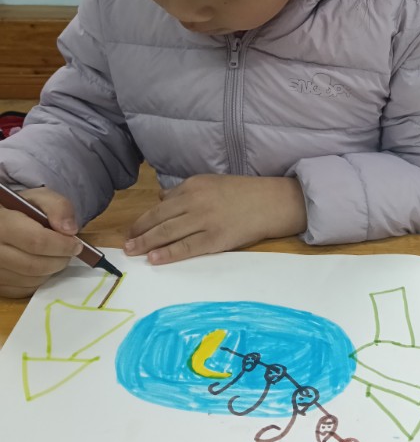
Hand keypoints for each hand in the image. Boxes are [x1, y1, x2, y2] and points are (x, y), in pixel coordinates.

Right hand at [0, 188, 81, 297]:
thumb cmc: (23, 209)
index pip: (36, 241)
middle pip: (33, 265)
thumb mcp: (40, 198)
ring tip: (57, 256)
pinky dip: (40, 280)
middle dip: (60, 260)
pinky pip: (23, 290)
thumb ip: (58, 207)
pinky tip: (43, 265)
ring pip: (30, 280)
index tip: (76, 244)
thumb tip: (70, 230)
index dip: (62, 245)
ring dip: (51, 270)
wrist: (2, 223)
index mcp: (1, 222)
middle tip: (70, 252)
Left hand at [125, 174, 306, 264]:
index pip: (162, 203)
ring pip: (168, 232)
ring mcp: (205, 220)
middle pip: (160, 218)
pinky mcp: (216, 238)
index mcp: (194, 185)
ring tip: (132, 251)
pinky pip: (187, 247)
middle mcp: (196, 200)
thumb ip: (186, 191)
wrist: (272, 202)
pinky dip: (168, 253)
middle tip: (125, 243)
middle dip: (139, 231)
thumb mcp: (212, 183)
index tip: (132, 228)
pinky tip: (155, 258)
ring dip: (147, 243)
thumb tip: (162, 198)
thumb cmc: (244, 193)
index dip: (145, 217)